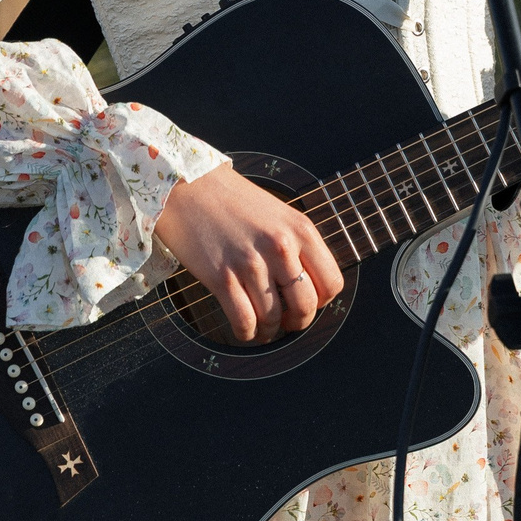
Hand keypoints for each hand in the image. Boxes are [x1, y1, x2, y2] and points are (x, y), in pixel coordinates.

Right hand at [152, 166, 345, 342]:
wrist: (188, 186)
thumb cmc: (233, 201)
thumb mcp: (279, 215)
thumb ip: (297, 246)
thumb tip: (308, 286)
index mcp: (301, 230)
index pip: (331, 283)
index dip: (321, 302)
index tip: (309, 304)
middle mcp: (280, 246)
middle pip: (305, 306)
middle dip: (298, 322)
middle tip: (287, 322)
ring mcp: (251, 263)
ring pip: (273, 318)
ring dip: (269, 330)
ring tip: (264, 327)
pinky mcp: (222, 277)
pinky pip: (244, 321)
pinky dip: (247, 334)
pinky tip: (245, 329)